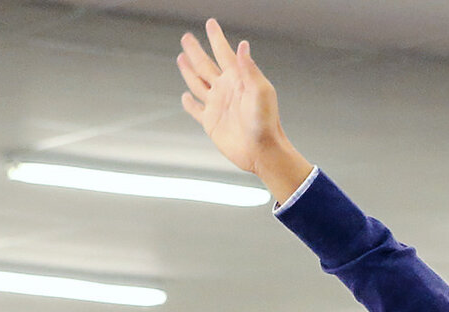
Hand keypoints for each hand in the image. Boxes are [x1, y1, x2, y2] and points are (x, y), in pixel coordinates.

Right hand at [178, 21, 310, 200]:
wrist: (261, 151)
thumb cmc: (266, 122)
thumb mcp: (261, 92)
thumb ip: (250, 69)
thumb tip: (243, 46)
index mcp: (237, 79)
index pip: (223, 53)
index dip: (216, 38)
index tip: (210, 24)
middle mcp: (225, 89)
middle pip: (205, 65)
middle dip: (196, 51)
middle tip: (187, 37)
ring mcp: (217, 105)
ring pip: (198, 83)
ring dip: (189, 71)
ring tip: (181, 58)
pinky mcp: (211, 122)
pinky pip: (196, 110)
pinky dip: (189, 103)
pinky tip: (185, 96)